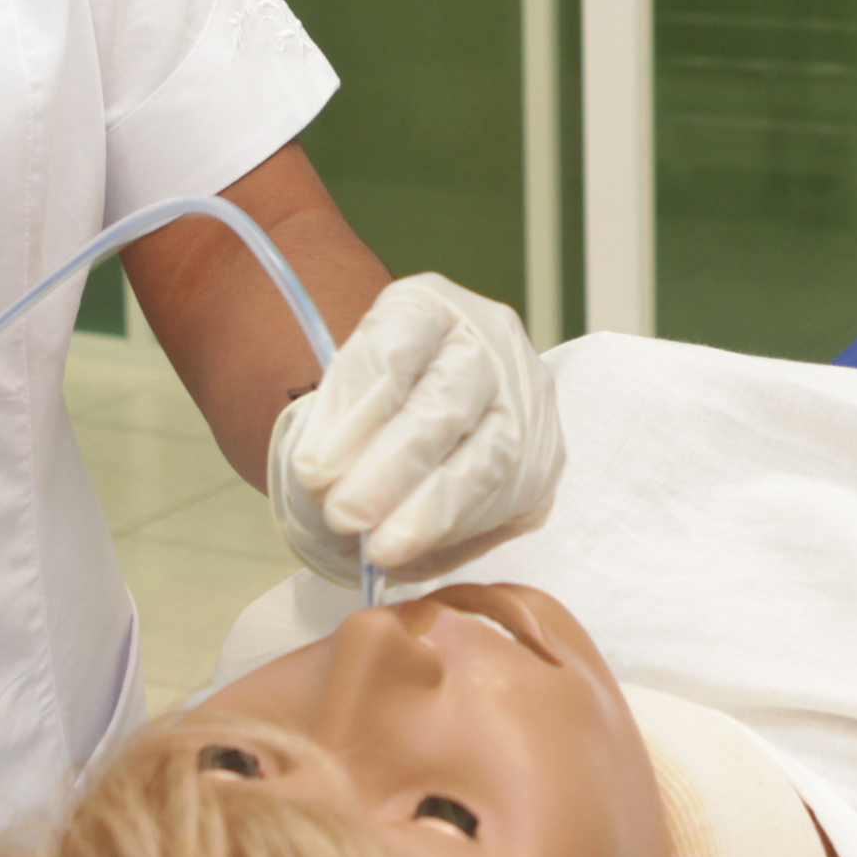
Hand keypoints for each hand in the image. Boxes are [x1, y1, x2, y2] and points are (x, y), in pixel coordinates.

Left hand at [266, 275, 562, 582]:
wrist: (425, 423)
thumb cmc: (372, 411)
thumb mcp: (341, 398)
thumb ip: (333, 429)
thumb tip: (324, 481)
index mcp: (427, 307)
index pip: (393, 350)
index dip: (353, 411)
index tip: (311, 469)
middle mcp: (488, 343)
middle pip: (445, 403)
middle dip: (391, 467)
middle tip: (344, 515)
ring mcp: (525, 399)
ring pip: (486, 456)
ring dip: (428, 510)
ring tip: (380, 548)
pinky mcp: (545, 457)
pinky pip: (508, 498)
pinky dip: (457, 530)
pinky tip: (416, 549)